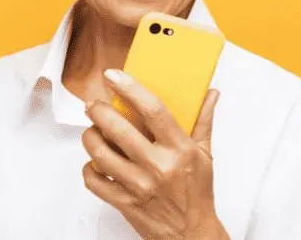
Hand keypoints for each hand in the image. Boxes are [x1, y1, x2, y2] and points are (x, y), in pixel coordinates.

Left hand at [81, 69, 228, 239]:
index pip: (153, 110)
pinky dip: (89, 168)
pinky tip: (95, 162)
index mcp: (180, 149)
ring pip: (100, 153)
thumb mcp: (205, 155)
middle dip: (99, 111)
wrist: (192, 235)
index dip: (130, 89)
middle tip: (93, 104)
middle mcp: (158, 166)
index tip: (114, 76)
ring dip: (90, 137)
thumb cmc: (197, 193)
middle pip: (118, 129)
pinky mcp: (125, 203)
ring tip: (92, 130)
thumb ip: (203, 121)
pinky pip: (94, 181)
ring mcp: (139, 186)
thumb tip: (211, 94)